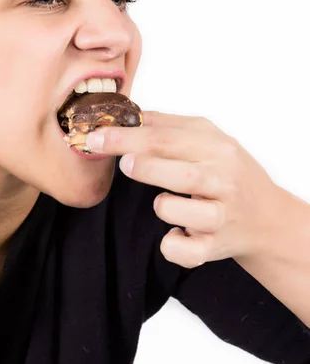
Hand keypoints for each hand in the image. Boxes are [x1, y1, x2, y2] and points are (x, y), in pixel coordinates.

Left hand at [86, 111, 283, 268]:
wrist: (267, 218)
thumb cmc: (229, 173)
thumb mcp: (209, 140)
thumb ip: (169, 126)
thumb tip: (126, 114)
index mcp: (217, 149)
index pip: (165, 138)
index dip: (126, 138)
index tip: (96, 138)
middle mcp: (223, 181)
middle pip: (176, 173)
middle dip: (142, 167)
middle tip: (123, 164)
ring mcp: (221, 216)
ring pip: (175, 211)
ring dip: (161, 206)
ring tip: (166, 202)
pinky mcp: (215, 246)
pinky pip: (182, 249)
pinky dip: (171, 244)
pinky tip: (177, 233)